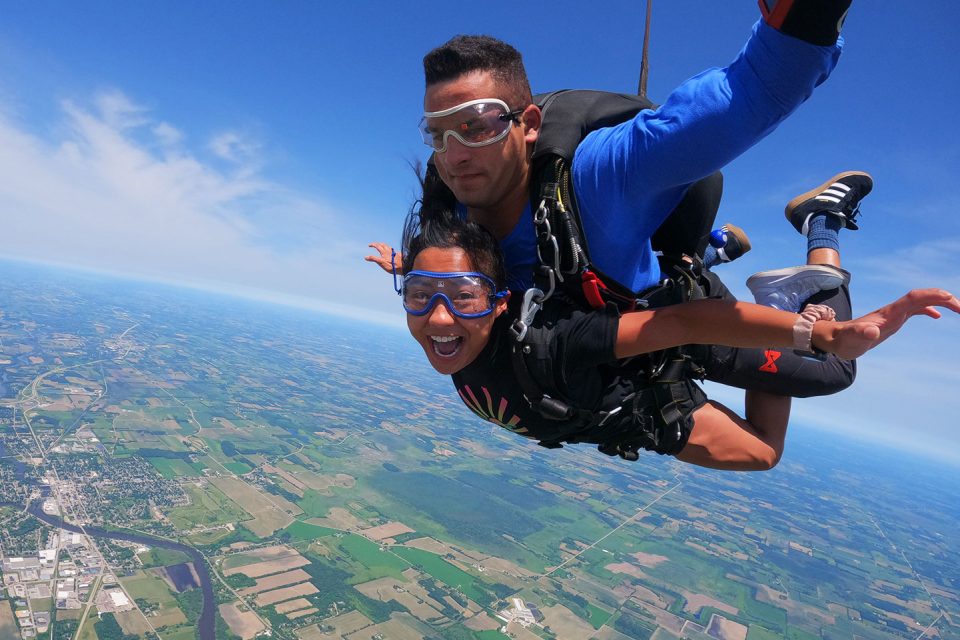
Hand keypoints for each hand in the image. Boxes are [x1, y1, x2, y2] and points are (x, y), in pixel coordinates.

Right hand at [364, 242, 400, 274]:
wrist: (405, 267)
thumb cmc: (393, 266)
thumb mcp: (382, 263)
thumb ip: (374, 259)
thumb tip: (366, 257)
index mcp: (384, 252)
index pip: (377, 246)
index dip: (373, 245)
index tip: (369, 245)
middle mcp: (389, 251)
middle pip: (383, 245)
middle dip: (377, 244)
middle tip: (374, 245)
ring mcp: (394, 252)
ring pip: (388, 246)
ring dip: (383, 245)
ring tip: (381, 246)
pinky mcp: (398, 254)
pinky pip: (393, 250)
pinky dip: (389, 249)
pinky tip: (390, 252)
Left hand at [822, 289, 959, 358]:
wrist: (834, 339)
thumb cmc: (844, 342)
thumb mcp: (852, 341)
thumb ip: (861, 335)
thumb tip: (871, 332)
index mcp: (888, 313)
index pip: (915, 298)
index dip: (934, 297)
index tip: (954, 304)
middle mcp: (892, 310)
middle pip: (921, 296)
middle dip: (943, 297)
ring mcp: (893, 314)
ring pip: (920, 301)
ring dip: (939, 301)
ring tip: (958, 308)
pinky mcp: (892, 320)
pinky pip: (914, 310)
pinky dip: (928, 309)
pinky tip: (938, 316)